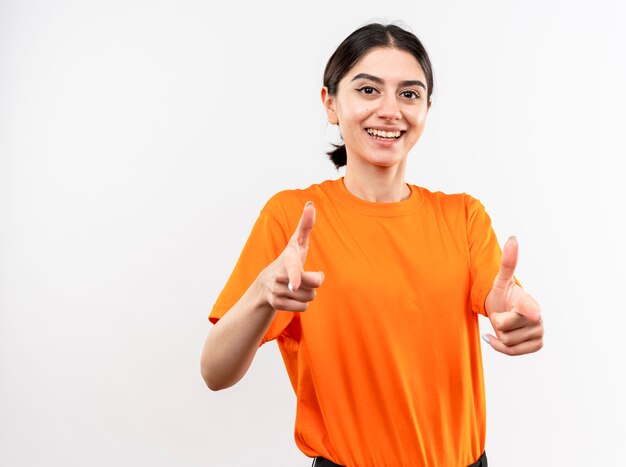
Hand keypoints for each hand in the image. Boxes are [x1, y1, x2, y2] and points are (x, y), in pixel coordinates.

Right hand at [258, 201, 323, 311]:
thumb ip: (305, 224)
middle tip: (306, 277)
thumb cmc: (288, 260)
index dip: (296, 276)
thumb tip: (310, 204)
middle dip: (314, 282)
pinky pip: (303, 308)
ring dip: (308, 294)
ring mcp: (276, 290)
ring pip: (309, 298)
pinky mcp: (275, 304)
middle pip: (312, 286)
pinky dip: (302, 304)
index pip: (294, 269)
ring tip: (297, 287)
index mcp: (287, 260)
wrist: (265, 284)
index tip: (294, 284)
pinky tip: (292, 297)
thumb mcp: (296, 243)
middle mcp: (279, 275)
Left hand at [483, 236, 543, 355]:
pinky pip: (511, 352)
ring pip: (507, 342)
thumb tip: (512, 238)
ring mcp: (540, 333)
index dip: (531, 313)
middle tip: (502, 314)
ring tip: (504, 324)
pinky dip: (499, 346)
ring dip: (499, 334)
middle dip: (497, 323)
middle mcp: (539, 319)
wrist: (506, 310)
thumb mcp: (501, 280)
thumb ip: (508, 262)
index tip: (535, 314)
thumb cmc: (503, 294)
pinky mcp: (537, 346)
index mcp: (531, 303)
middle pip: (505, 330)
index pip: (530, 311)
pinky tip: (494, 338)